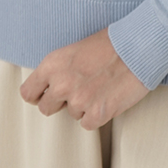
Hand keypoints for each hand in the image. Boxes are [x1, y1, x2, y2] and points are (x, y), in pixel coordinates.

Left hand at [19, 27, 150, 130]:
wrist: (138, 47)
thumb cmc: (111, 44)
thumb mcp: (74, 50)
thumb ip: (59, 70)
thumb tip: (53, 86)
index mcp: (52, 65)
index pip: (28, 93)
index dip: (39, 95)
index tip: (47, 95)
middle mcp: (60, 84)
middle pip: (46, 108)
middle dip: (60, 103)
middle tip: (79, 91)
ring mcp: (78, 101)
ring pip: (72, 114)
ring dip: (84, 106)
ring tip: (101, 87)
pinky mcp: (96, 114)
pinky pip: (88, 124)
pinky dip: (98, 115)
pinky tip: (108, 98)